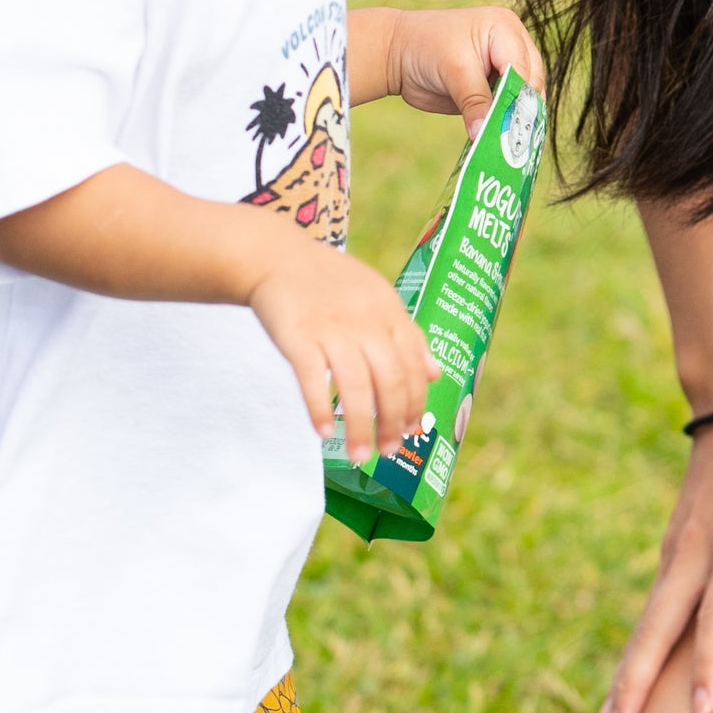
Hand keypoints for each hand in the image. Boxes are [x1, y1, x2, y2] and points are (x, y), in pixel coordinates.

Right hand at [247, 233, 434, 456]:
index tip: (411, 429)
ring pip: (356, 387)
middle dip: (393, 422)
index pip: (413, 364)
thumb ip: (408, 335)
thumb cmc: (329, 283)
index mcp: (389, 311)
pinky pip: (313, 379)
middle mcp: (366, 321)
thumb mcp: (378, 298)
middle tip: (389, 451)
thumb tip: (436, 373)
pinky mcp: (298, 336)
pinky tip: (324, 432)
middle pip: (391, 380)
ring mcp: (332, 329)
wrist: (276, 257)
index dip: (416, 402)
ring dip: (361, 427)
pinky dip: (319, 409)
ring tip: (360, 455)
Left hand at [380, 4, 543, 130]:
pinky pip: (508, 107)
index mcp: (505, 29)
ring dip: (517, 119)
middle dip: (521, 110)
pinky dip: (506, 122)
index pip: (523, 67)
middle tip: (512, 140)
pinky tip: (501, 139)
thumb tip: (483, 134)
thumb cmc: (425, 48)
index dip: (518, 96)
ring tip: (508, 145)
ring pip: (524, 97)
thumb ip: (474, 101)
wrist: (399, 53)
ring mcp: (505, 66)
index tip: (510, 126)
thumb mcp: (453, 71)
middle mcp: (512, 45)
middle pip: (530, 83)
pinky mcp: (496, 86)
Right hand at [597, 395, 712, 712]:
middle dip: (633, 685)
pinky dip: (640, 643)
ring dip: (627, 671)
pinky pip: (653, 604)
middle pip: (656, 630)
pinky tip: (632, 676)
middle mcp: (695, 554)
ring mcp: (676, 550)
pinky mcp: (671, 546)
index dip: (712, 666)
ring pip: (647, 621)